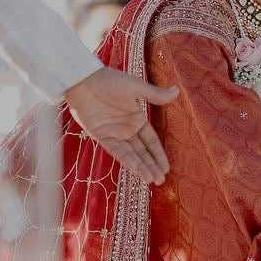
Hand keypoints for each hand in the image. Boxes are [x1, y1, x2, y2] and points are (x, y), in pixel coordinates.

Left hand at [63, 67, 178, 184]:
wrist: (83, 80)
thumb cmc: (110, 81)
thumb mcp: (136, 87)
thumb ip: (155, 95)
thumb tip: (177, 91)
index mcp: (137, 118)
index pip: (151, 141)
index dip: (159, 154)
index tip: (166, 168)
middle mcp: (127, 129)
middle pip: (142, 152)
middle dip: (152, 166)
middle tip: (161, 180)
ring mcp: (114, 134)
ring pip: (131, 154)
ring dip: (141, 167)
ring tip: (152, 180)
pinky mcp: (101, 136)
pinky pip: (117, 151)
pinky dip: (127, 160)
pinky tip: (137, 169)